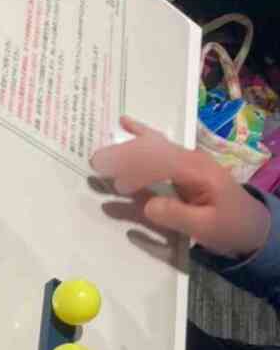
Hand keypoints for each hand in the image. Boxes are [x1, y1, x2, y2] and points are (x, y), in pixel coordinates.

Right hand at [91, 116, 271, 258]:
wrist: (252, 225)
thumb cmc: (230, 227)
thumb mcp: (207, 227)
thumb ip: (177, 215)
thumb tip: (147, 205)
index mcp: (197, 171)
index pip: (161, 164)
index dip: (136, 171)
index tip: (116, 184)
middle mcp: (191, 158)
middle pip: (153, 150)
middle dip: (124, 155)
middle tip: (97, 164)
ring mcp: (187, 158)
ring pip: (152, 145)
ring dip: (126, 148)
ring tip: (101, 156)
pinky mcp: (183, 164)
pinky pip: (158, 146)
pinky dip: (141, 134)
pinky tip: (125, 122)